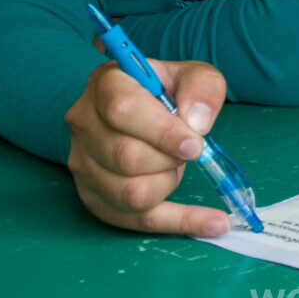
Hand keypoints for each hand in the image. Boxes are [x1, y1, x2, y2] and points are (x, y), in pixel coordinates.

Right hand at [65, 58, 231, 235]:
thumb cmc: (164, 90)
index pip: (123, 110)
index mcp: (105, 85)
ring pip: (131, 194)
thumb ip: (201, 88)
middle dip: (170, 159)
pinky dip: (181, 223)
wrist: (136, 106)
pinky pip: (139, 221)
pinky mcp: (95, 197)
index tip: (194, 143)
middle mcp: (84, 124)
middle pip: (126, 157)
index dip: (163, 131)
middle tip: (186, 149)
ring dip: (168, 183)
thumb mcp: (191, 74)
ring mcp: (84, 165)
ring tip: (175, 165)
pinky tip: (214, 223)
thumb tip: (197, 124)